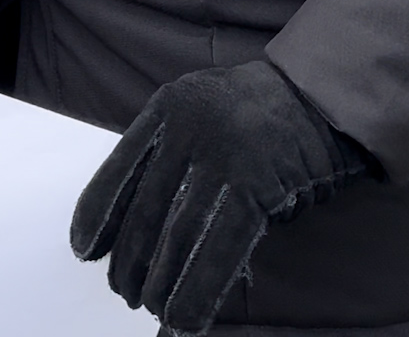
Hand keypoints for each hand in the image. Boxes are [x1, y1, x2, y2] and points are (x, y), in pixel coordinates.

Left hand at [70, 60, 371, 335]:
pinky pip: (218, 252)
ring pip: (175, 239)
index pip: (118, 169)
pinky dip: (197, 293)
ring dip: (159, 286)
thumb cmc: (260, 112)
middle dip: (129, 263)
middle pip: (143, 213)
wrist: (324, 93)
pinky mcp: (257, 185)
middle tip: (127, 291)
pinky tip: (184, 321)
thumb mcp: (203, 111)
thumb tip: (133, 229)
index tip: (84, 251)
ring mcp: (224, 154)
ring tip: (153, 308)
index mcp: (169, 105)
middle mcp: (190, 126)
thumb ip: (169, 153)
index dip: (96, 216)